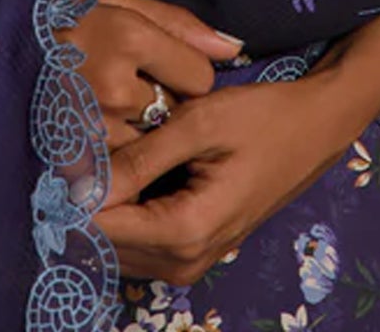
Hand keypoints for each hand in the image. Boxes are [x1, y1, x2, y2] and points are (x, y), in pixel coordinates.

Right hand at [54, 0, 244, 152]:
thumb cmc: (61, 17)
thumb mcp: (116, 0)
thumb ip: (177, 23)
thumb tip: (233, 48)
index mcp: (127, 37)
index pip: (199, 76)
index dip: (182, 71)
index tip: (154, 63)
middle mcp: (113, 86)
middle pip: (175, 114)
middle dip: (159, 103)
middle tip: (121, 84)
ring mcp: (90, 128)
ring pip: (149, 144)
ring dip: (135, 131)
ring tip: (101, 106)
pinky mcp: (72, 159)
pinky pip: (119, 167)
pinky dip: (112, 154)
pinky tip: (91, 131)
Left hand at [94, 66, 360, 285]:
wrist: (314, 128)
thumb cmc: (261, 118)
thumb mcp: (199, 124)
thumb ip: (142, 158)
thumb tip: (85, 187)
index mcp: (188, 230)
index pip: (104, 229)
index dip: (77, 194)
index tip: (64, 154)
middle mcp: (186, 260)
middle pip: (107, 244)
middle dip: (86, 201)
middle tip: (79, 150)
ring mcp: (191, 260)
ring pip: (119, 247)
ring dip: (103, 208)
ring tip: (100, 156)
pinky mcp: (193, 249)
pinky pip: (139, 243)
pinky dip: (123, 213)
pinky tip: (122, 172)